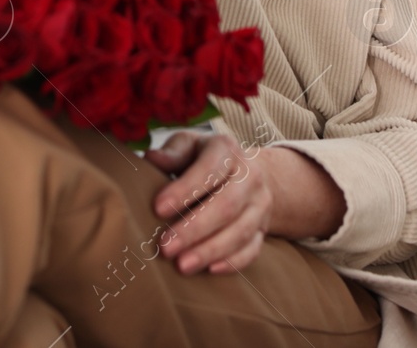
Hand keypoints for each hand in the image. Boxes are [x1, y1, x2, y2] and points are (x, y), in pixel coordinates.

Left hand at [145, 131, 270, 275]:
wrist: (245, 172)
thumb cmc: (204, 160)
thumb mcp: (188, 146)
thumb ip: (172, 153)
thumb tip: (152, 159)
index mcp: (227, 149)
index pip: (209, 169)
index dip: (184, 189)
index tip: (158, 209)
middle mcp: (249, 175)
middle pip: (227, 205)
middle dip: (195, 229)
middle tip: (166, 247)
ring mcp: (260, 204)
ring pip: (240, 231)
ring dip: (210, 250)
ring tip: (182, 265)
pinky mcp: (263, 228)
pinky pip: (253, 249)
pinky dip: (233, 262)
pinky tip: (210, 270)